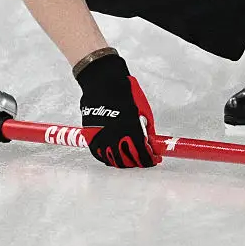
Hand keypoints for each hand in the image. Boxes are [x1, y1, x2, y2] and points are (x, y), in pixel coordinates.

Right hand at [75, 50, 160, 167]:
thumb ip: (146, 129)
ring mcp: (102, 137)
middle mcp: (116, 137)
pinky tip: (114, 157)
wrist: (103, 82)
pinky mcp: (90, 136)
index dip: (150, 160)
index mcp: (132, 130)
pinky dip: (107, 158)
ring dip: (124, 163)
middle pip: (128, 161)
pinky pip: (99, 154)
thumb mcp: (143, 110)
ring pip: (113, 160)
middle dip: (138, 163)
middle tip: (142, 160)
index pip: (142, 154)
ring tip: (129, 160)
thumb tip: (150, 143)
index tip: (154, 159)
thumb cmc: (126, 93)